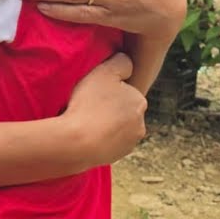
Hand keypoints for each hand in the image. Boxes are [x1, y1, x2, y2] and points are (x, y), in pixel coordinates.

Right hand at [58, 53, 146, 171]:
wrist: (78, 143)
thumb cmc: (89, 103)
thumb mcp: (104, 71)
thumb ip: (121, 62)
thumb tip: (127, 63)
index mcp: (140, 101)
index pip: (124, 90)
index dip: (107, 89)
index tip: (93, 92)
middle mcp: (141, 124)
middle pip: (121, 110)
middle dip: (109, 108)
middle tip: (87, 106)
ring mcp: (129, 143)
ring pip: (116, 128)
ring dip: (104, 124)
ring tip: (84, 121)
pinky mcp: (117, 157)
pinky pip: (108, 143)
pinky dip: (100, 139)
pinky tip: (86, 135)